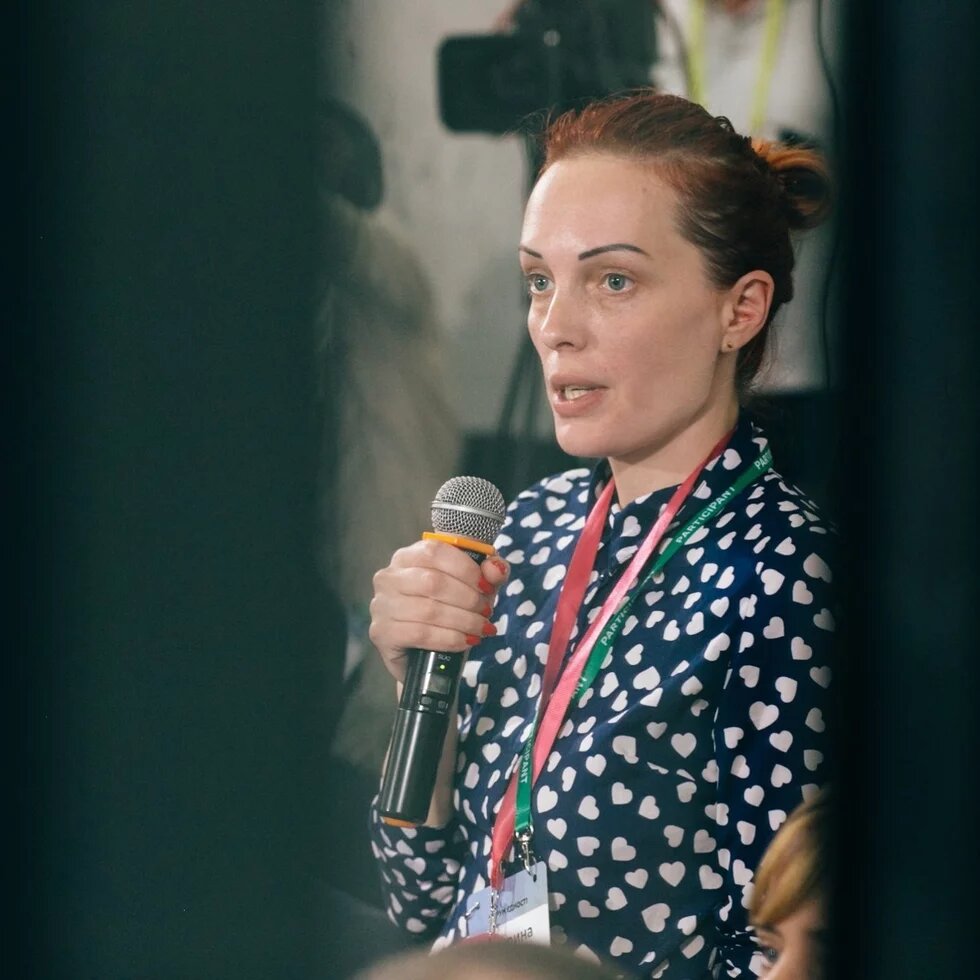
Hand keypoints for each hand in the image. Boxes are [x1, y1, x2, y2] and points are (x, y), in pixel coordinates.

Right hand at [369, 540, 509, 684]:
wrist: (427, 653)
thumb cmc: (450, 609)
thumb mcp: (476, 586)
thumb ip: (490, 572)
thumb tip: (496, 569)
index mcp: (408, 556)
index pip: (435, 551)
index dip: (466, 568)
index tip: (487, 586)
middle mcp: (389, 576)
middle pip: (433, 582)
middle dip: (468, 599)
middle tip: (486, 612)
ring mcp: (381, 605)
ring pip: (429, 610)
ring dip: (463, 621)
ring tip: (481, 628)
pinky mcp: (382, 632)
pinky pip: (420, 633)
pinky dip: (449, 638)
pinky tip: (465, 641)